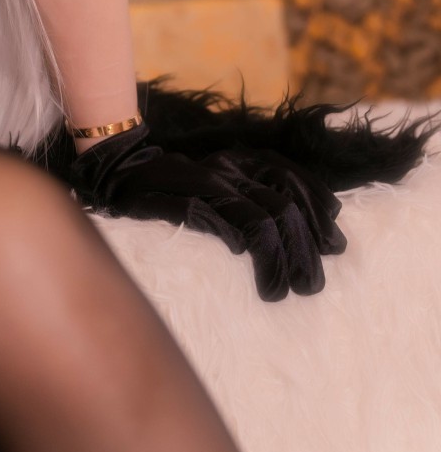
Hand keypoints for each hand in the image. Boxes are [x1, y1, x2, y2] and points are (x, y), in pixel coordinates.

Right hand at [59, 123, 346, 301]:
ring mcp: (204, 182)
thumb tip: (323, 234)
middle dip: (304, 250)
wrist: (119, 169)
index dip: (319, 212)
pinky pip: (219, 221)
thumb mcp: (225, 184)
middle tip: (308, 286)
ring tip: (280, 292)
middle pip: (284, 207)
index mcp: (242, 160)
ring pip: (260, 220)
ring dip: (277, 260)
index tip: (333, 246)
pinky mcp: (180, 200)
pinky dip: (238, 241)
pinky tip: (242, 262)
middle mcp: (227, 167)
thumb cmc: (177, 184)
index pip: (294, 179)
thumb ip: (265, 198)